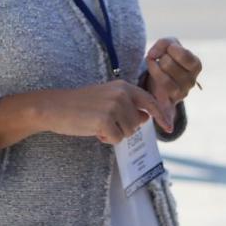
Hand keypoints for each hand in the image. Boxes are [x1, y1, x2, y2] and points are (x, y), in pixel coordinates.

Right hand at [43, 80, 174, 143]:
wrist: (55, 106)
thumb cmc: (81, 105)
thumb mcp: (108, 99)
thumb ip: (128, 106)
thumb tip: (146, 117)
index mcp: (124, 86)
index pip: (150, 101)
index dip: (161, 115)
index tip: (170, 127)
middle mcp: (122, 94)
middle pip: (138, 123)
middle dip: (124, 128)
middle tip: (104, 121)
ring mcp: (114, 107)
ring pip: (128, 132)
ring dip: (114, 134)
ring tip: (97, 124)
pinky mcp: (105, 121)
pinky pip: (117, 139)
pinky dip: (106, 139)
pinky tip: (94, 130)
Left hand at [142, 37, 202, 107]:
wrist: (161, 78)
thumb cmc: (169, 58)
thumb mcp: (170, 44)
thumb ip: (164, 43)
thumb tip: (152, 55)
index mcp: (196, 65)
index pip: (183, 55)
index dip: (170, 48)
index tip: (167, 48)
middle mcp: (191, 81)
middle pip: (168, 64)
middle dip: (160, 58)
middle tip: (159, 59)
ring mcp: (181, 94)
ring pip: (163, 79)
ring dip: (153, 68)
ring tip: (154, 65)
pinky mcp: (169, 103)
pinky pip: (158, 93)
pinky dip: (152, 82)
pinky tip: (151, 76)